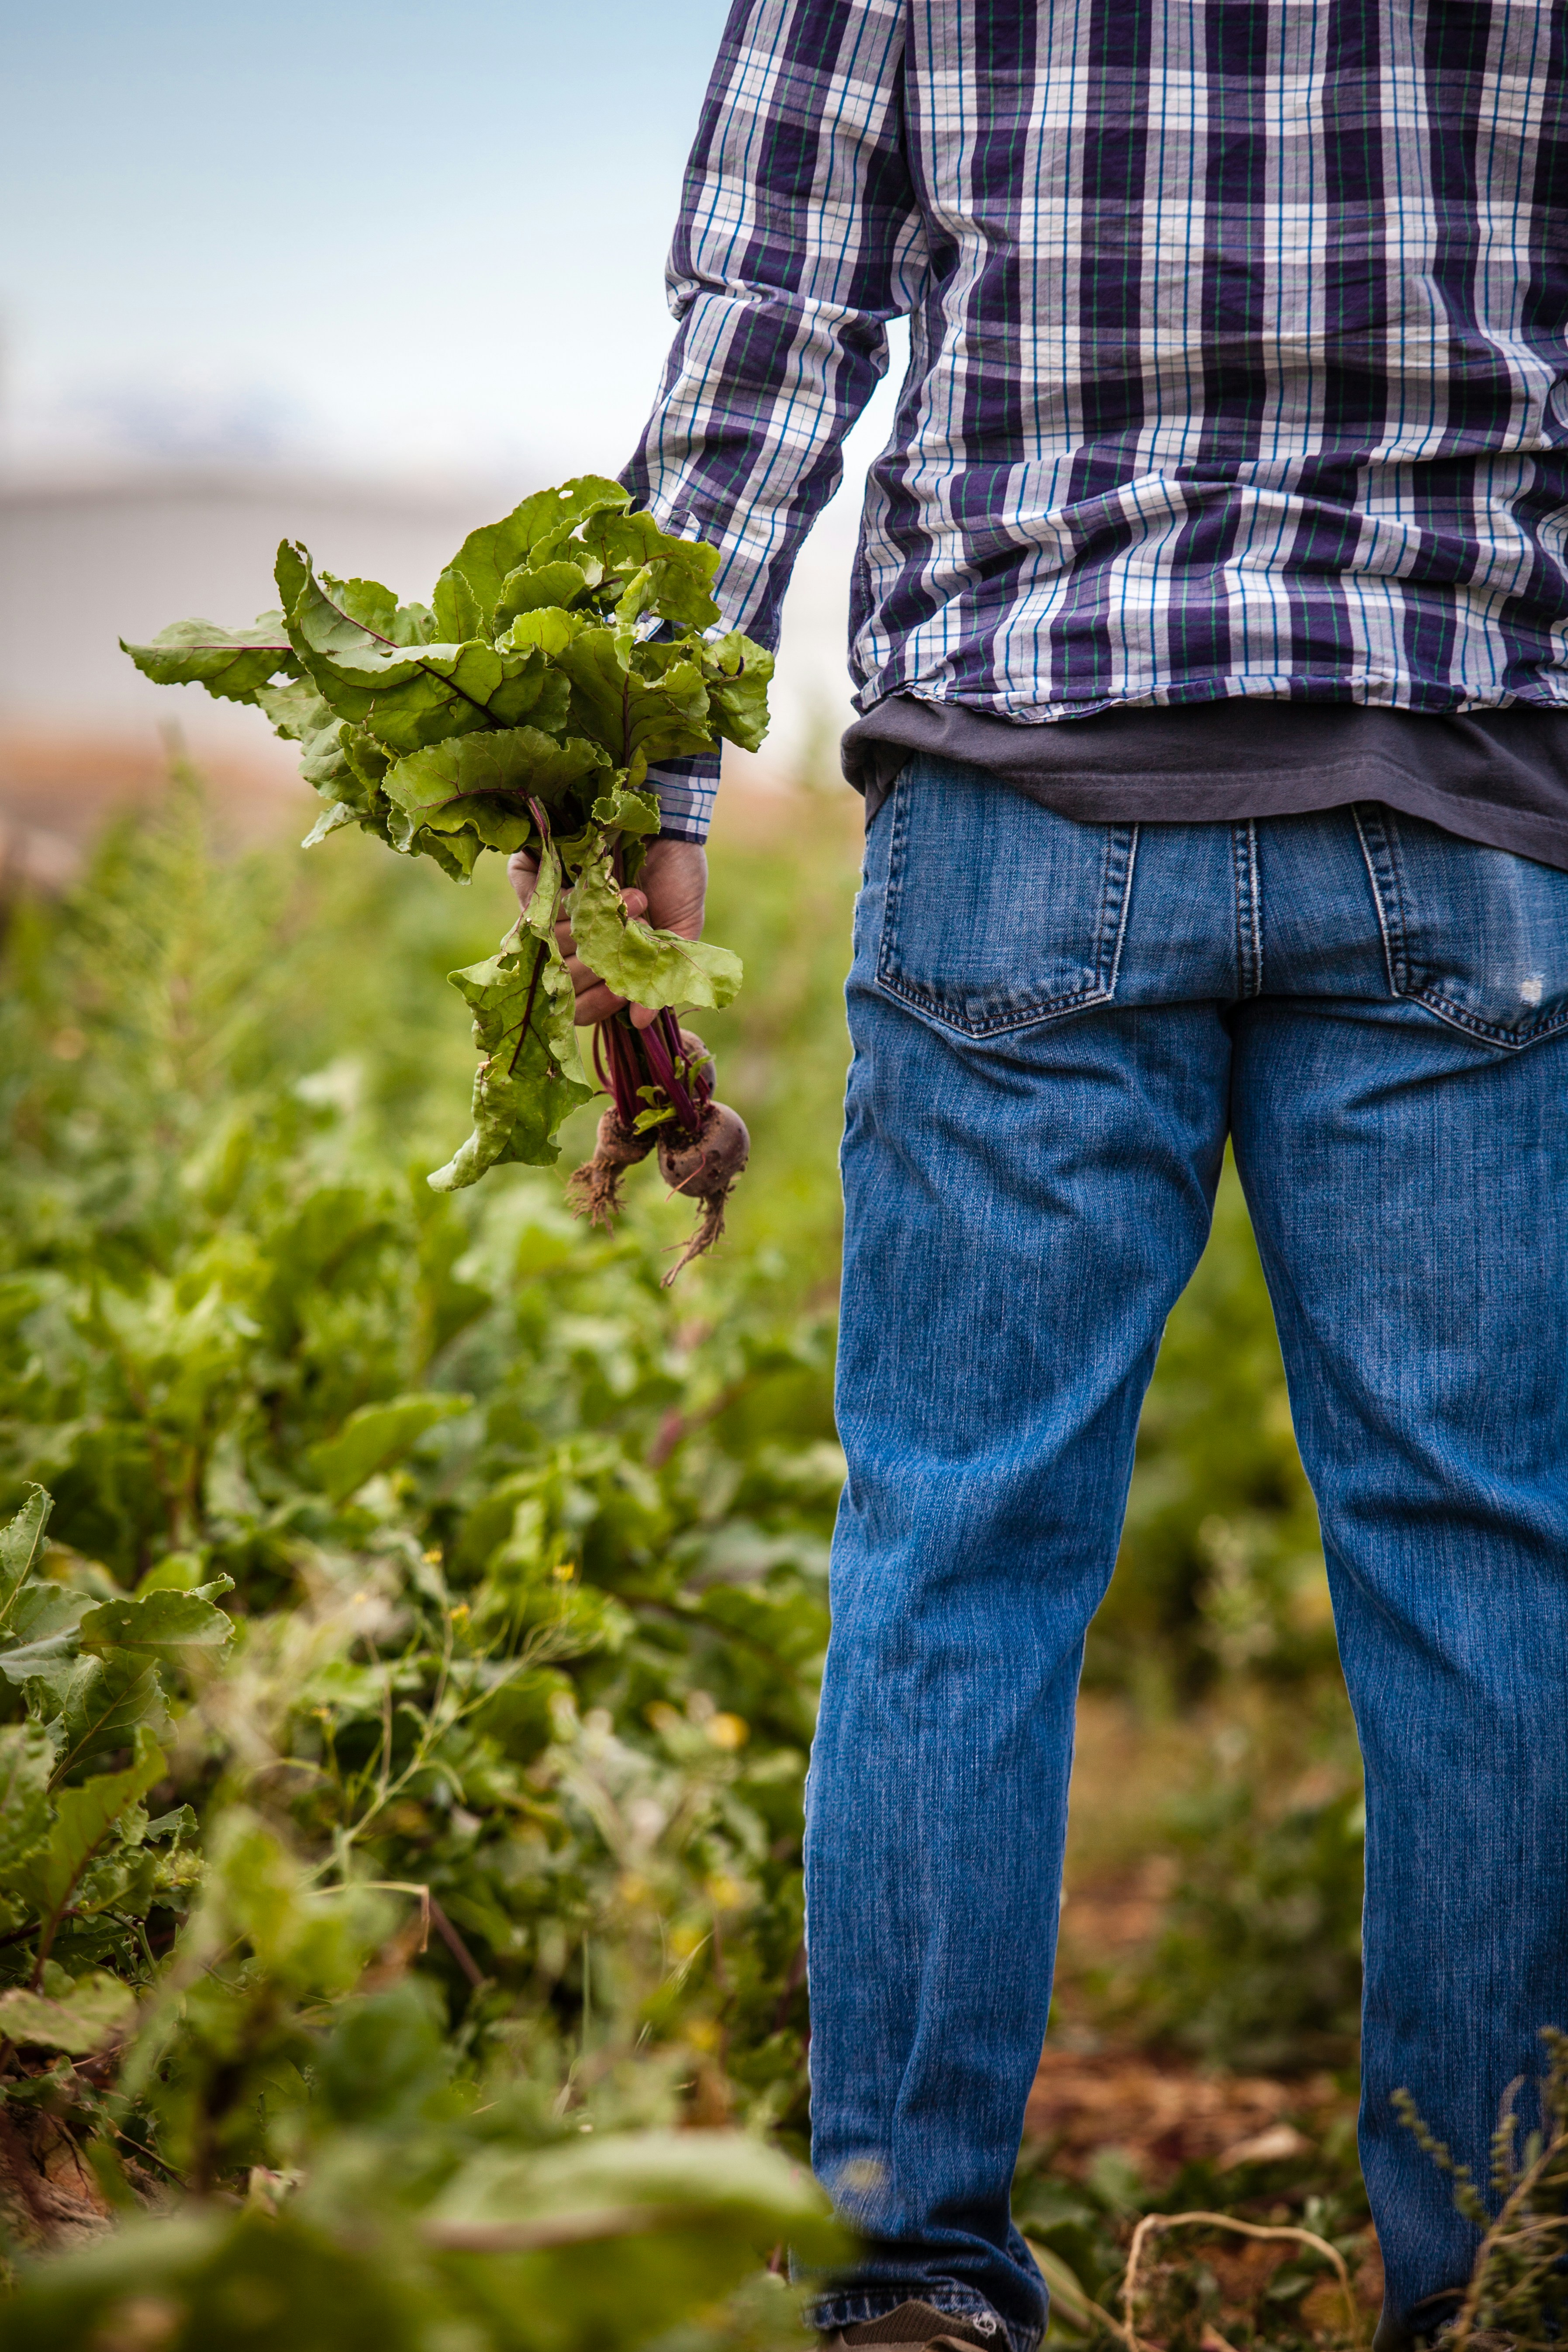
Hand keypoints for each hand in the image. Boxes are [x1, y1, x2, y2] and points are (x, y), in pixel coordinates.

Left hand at [507, 836, 708, 1027]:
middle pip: (561, 979)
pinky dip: (563, 896)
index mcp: (607, 960)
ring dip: (593, 925)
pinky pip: (530, 900)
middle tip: (636, 929)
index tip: (624, 990)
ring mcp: (553, 908)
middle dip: (599, 962)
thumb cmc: (677, 875)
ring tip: (633, 898)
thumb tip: (641, 1023)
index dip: (597, 1005)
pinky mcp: (538, 874)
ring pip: (547, 943)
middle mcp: (575, 939)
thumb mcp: (679, 930)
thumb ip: (660, 976)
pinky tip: (595, 883)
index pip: (580, 1006)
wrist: (669, 820)